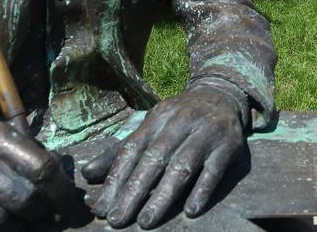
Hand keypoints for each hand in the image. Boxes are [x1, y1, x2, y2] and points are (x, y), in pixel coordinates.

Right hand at [0, 120, 73, 230]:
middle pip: (23, 200)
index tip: (68, 208)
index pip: (40, 168)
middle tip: (42, 220)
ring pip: (0, 225)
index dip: (61, 194)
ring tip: (17, 225)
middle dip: (40, 215)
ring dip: (16, 230)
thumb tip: (67, 193)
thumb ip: (28, 158)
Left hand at [84, 87, 243, 228]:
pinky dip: (202, 190)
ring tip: (146, 222)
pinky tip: (191, 211)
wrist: (224, 96)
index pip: (132, 149)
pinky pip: (214, 171)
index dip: (116, 179)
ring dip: (163, 196)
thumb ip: (121, 151)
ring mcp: (207, 133)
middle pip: (154, 159)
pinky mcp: (229, 146)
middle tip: (117, 220)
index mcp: (158, 117)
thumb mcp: (151, 126)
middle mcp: (181, 122)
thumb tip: (88, 173)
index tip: (102, 208)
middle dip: (134, 192)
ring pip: (182, 166)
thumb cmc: (180, 119)